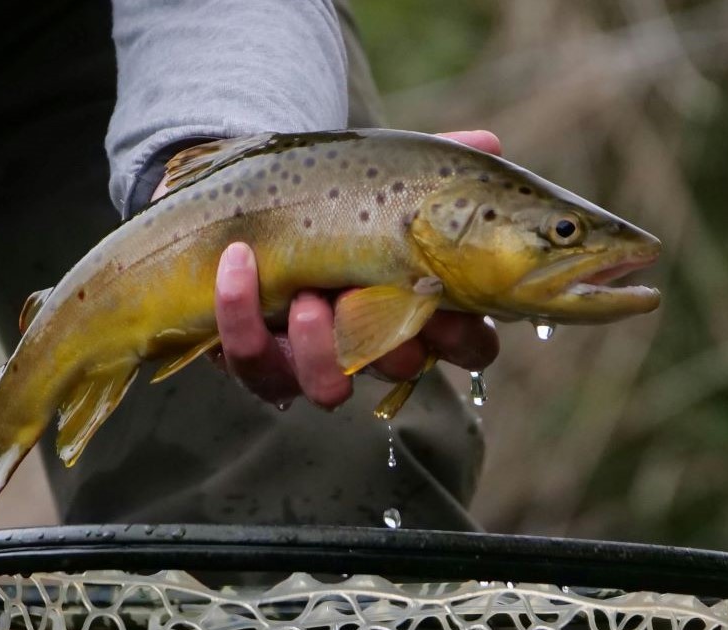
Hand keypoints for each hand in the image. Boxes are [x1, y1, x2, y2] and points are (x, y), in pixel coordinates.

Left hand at [207, 130, 503, 408]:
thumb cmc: (334, 194)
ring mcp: (314, 359)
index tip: (444, 302)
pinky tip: (239, 259)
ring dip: (318, 344)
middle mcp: (372, 343)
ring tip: (307, 296)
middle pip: (400, 369)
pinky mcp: (259, 361)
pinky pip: (253, 364)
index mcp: (418, 305)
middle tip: (367, 302)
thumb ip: (436, 162)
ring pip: (327, 387)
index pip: (469, 345)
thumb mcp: (385, 173)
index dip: (464, 337)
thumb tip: (487, 143)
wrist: (249, 195)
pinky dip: (242, 312)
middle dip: (388, 344)